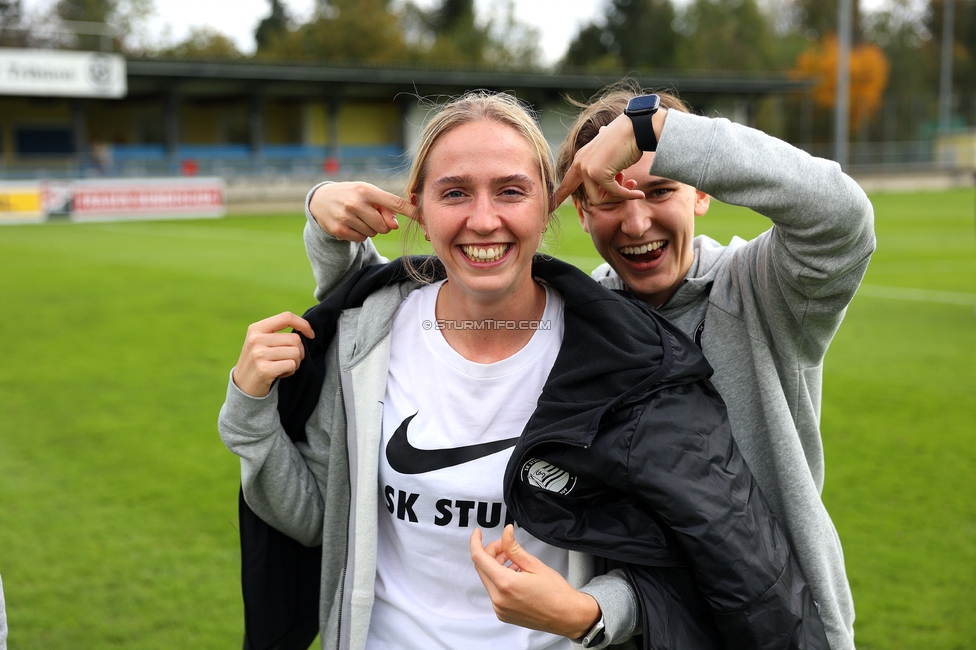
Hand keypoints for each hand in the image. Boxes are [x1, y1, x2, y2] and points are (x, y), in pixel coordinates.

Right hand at [232, 312, 314, 397]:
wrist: (243, 387)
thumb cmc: (259, 362)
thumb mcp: (261, 342)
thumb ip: (278, 333)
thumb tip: (307, 329)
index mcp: (256, 328)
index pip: (286, 317)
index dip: (304, 324)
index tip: (311, 335)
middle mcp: (256, 339)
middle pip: (295, 339)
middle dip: (300, 352)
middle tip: (290, 360)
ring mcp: (259, 354)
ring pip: (296, 353)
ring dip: (295, 363)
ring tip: (283, 367)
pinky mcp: (264, 369)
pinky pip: (291, 365)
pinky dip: (290, 371)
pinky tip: (280, 374)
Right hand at [309, 181, 416, 241]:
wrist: (321, 200)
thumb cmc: (352, 195)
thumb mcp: (368, 193)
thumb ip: (385, 207)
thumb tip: (394, 226)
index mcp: (367, 191)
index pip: (395, 203)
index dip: (412, 212)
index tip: (425, 219)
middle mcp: (356, 203)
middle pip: (385, 226)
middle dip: (382, 224)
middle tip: (370, 215)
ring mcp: (347, 217)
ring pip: (374, 233)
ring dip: (370, 229)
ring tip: (358, 217)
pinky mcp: (340, 230)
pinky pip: (362, 239)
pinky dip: (360, 234)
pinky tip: (351, 224)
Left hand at [470, 525, 600, 638]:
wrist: (566, 616)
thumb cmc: (555, 592)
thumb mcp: (534, 564)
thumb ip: (514, 548)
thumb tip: (506, 532)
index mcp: (505, 584)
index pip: (479, 558)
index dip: (475, 542)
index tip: (478, 533)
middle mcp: (498, 599)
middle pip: (481, 568)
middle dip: (490, 553)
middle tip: (506, 546)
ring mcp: (499, 609)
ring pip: (487, 579)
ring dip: (495, 566)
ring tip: (514, 560)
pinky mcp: (503, 614)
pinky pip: (494, 592)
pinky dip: (500, 579)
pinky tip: (515, 574)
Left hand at [552, 112, 656, 206]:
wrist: (637, 128)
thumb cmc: (628, 142)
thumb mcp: (609, 157)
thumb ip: (602, 169)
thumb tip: (599, 180)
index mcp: (581, 160)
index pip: (566, 183)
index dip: (558, 197)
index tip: (550, 207)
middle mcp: (581, 164)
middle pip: (591, 197)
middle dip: (609, 197)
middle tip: (625, 185)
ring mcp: (588, 169)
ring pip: (600, 199)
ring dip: (618, 196)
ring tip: (630, 184)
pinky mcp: (599, 174)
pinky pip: (614, 194)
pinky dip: (628, 195)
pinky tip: (640, 194)